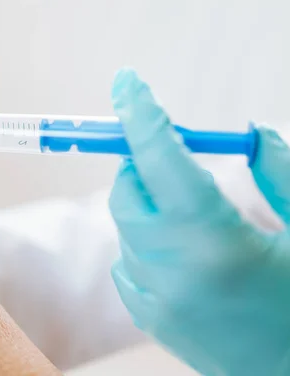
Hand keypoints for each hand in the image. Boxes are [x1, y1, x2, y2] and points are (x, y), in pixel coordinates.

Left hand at [109, 68, 289, 374]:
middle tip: (170, 159)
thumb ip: (279, 172)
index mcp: (215, 238)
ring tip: (193, 216)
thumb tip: (249, 130)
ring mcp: (154, 298)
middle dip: (142, 166)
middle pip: (127, 191)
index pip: (160, 157)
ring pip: (126, 226)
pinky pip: (127, 261)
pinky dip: (145, 243)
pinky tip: (183, 256)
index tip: (126, 82)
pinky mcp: (148, 318)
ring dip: (149, 206)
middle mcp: (172, 268)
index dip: (141, 113)